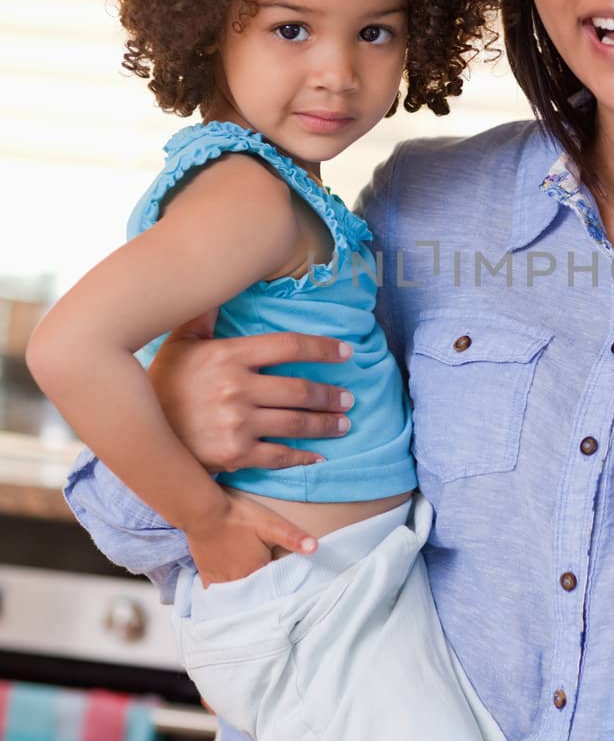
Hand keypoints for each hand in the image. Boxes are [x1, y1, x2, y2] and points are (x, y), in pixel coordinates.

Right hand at [149, 313, 354, 474]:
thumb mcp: (180, 344)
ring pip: (296, 422)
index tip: (346, 352)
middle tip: (349, 398)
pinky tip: (318, 455)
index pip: (289, 346)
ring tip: (343, 422)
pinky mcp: (234, 455)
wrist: (138, 433)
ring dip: (326, 423)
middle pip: (300, 388)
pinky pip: (279, 455)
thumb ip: (204, 315)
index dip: (323, 348)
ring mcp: (237, 423)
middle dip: (330, 394)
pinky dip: (303, 456)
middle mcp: (236, 388)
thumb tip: (217, 284)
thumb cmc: (162, 384)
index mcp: (228, 355)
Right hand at [186, 489, 317, 586]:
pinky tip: (227, 598)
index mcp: (257, 571)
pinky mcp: (206, 574)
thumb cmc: (239, 516)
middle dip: (263, 594)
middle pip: (255, 593)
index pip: (274, 586)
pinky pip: (215, 593)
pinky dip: (223, 596)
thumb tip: (316, 548)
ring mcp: (220, 579)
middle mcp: (238, 580)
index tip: (288, 590)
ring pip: (236, 596)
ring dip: (244, 597)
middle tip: (271, 598)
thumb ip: (293, 537)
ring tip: (252, 600)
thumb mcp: (271, 523)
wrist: (203, 511)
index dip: (281, 586)